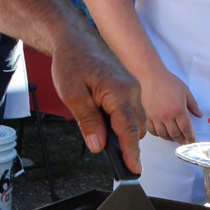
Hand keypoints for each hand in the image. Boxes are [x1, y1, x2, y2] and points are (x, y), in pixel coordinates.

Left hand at [51, 38, 146, 172]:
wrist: (75, 39)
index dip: (131, 152)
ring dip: (124, 132)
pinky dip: (123, 121)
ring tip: (102, 135)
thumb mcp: (73, 95)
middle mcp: (132, 90)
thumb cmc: (72, 61)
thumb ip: (88, 122)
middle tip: (112, 159)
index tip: (134, 170)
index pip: (129, 129)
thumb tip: (98, 145)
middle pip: (137, 128)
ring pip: (136, 120)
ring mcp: (133, 88)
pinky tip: (105, 122)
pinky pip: (132, 110)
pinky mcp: (129, 87)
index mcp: (119, 92)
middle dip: (127, 144)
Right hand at [140, 69, 202, 144]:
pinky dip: (158, 135)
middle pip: (175, 134)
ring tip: (175, 139)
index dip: (190, 137)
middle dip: (181, 140)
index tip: (193, 141)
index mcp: (178, 110)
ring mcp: (156, 117)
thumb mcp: (185, 91)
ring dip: (170, 139)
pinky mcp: (148, 116)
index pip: (186, 128)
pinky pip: (153, 130)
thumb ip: (193, 105)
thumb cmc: (170, 82)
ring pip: (163, 134)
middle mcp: (167, 116)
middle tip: (185, 142)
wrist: (152, 76)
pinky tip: (163, 133)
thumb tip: (200, 115)